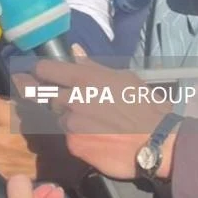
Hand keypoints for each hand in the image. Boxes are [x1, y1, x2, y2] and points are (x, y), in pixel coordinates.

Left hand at [26, 58, 171, 180]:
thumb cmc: (145, 105)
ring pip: (60, 118)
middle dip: (56, 98)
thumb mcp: (123, 77)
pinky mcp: (73, 146)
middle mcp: (70, 100)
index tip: (39, 75)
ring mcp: (70, 125)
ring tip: (95, 122)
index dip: (39, 72)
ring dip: (70, 118)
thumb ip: (92, 66)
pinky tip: (98, 137)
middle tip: (76, 103)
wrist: (158, 142)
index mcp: (82, 78)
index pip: (43, 70)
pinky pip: (69, 138)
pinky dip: (79, 137)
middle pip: (46, 96)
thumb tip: (74, 51)